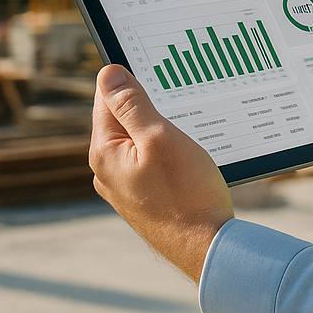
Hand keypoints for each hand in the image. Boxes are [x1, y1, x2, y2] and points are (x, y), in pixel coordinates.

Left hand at [89, 64, 233, 282]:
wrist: (207, 247)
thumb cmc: (187, 192)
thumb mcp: (161, 138)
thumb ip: (132, 105)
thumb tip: (108, 73)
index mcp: (105, 152)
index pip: (107, 97)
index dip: (131, 77)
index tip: (158, 65)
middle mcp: (108, 170)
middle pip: (123, 118)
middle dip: (149, 102)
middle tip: (182, 90)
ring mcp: (126, 186)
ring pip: (139, 139)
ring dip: (161, 126)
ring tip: (191, 120)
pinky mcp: (145, 197)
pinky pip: (150, 160)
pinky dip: (167, 148)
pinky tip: (190, 150)